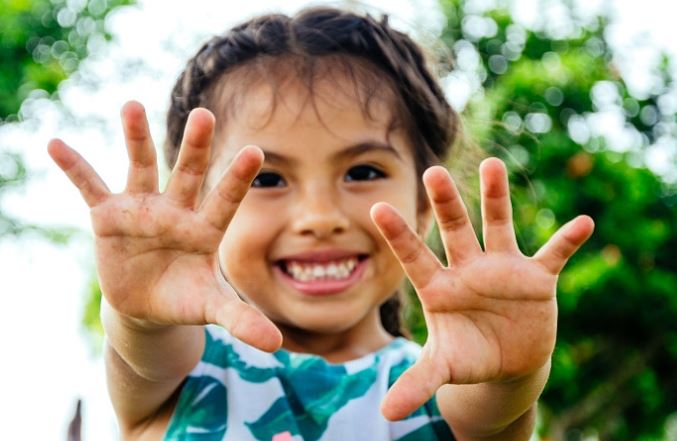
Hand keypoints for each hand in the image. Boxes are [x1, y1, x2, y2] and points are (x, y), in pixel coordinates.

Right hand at [48, 101, 281, 351]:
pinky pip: (91, 187)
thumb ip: (241, 319)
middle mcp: (177, 210)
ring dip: (136, 138)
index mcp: (205, 229)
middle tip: (204, 114)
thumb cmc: (186, 298)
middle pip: (188, 173)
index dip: (238, 178)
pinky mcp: (109, 217)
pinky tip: (56, 145)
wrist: (148, 303)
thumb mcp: (211, 308)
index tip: (255, 150)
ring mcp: (142, 208)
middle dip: (195, 147)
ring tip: (131, 105)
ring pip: (141, 167)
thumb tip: (277, 344)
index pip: (225, 199)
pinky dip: (75, 168)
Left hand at [371, 158, 593, 419]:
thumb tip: (387, 415)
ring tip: (492, 165)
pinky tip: (582, 224)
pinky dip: (567, 241)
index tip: (376, 208)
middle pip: (455, 230)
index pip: (414, 257)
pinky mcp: (537, 280)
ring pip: (498, 226)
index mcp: (440, 287)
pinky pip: (553, 255)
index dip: (398, 236)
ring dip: (496, 198)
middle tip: (433, 173)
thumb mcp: (444, 368)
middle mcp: (468, 269)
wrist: (507, 360)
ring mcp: (503, 270)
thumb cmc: (467, 357)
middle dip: (446, 203)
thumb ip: (418, 382)